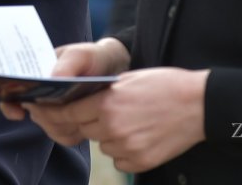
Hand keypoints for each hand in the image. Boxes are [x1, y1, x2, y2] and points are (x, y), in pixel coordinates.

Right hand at [0, 38, 129, 121]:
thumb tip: (54, 78)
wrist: (114, 69)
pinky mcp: (69, 123)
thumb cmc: (92, 57)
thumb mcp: (82, 53)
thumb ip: (68, 63)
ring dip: (65, 122)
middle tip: (68, 104)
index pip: (11, 92)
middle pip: (33, 114)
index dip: (9, 104)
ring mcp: (55, 111)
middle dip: (50, 114)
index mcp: (37, 74)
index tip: (18, 112)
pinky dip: (75, 131)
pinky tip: (86, 119)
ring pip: (49, 127)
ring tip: (81, 107)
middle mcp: (41, 94)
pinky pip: (65, 136)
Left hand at [26, 67, 208, 172]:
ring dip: (108, 136)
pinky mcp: (140, 162)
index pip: (68, 113)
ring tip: (133, 120)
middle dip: (86, 122)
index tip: (41, 112)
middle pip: (83, 130)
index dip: (53, 113)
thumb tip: (77, 101)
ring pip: (102, 145)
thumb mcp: (128, 80)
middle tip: (100, 113)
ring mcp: (127, 147)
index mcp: (108, 103)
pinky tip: (141, 135)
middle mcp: (113, 127)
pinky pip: (119, 159)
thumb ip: (102, 93)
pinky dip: (124, 151)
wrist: (200, 104)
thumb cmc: (165, 85)